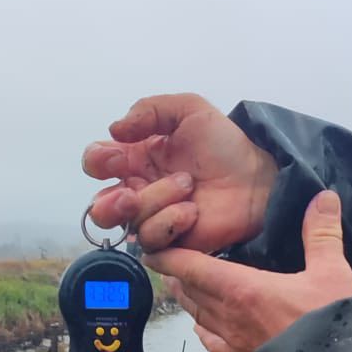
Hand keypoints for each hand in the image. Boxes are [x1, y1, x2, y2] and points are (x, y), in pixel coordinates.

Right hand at [82, 93, 276, 253]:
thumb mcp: (188, 110)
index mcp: (136, 158)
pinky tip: (192, 212)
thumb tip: (115, 130)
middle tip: (132, 193)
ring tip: (188, 188)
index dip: (97, 161)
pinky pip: (151, 240)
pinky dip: (170, 222)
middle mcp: (139, 190)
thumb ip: (149, 110)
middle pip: (99, 209)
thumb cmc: (225, 145)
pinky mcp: (169, 242)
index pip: (96, 163)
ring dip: (156, 201)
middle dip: (109, 203)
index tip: (118, 157)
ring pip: (129, 221)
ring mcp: (153, 218)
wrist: (255, 179)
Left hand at [146, 190, 351, 351]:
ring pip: (197, 315)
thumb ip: (321, 232)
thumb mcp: (331, 272)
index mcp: (242, 288)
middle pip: (189, 290)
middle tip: (168, 262)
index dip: (167, 257)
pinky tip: (202, 329)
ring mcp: (233, 341)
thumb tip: (324, 197)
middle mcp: (229, 315)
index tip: (150, 249)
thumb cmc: (330, 323)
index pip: (191, 267)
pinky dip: (202, 331)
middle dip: (176, 274)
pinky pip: (212, 344)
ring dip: (187, 299)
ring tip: (181, 287)